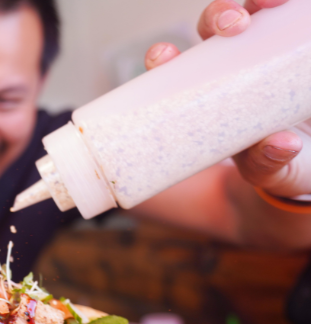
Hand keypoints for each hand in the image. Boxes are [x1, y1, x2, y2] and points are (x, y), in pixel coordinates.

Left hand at [143, 0, 310, 198]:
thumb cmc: (276, 163)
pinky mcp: (294, 47)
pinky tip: (293, 2)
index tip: (162, 56)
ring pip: (253, 11)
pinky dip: (290, 6)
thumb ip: (270, 163)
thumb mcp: (270, 170)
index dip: (163, 56)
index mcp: (206, 94)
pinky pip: (290, 19)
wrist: (309, 158)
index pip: (175, 69)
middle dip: (217, 15)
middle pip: (212, 27)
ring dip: (258, 0)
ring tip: (272, 1)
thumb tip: (280, 144)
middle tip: (234, 24)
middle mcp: (230, 65)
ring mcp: (263, 50)